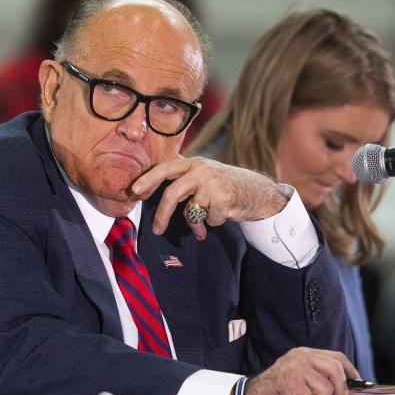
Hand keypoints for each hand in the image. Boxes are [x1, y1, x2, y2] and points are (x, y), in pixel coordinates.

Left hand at [131, 156, 287, 240]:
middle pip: (173, 193)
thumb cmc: (226, 185)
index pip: (166, 167)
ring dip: (195, 225)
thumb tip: (151, 184)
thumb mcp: (204, 173)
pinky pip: (208, 220)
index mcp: (194, 163)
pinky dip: (212, 224)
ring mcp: (213, 184)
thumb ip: (183, 177)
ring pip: (191, 212)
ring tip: (201, 230)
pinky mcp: (224, 199)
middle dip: (162, 214)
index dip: (149, 178)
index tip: (135, 190)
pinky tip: (223, 216)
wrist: (259, 192)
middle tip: (157, 230)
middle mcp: (202, 170)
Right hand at [237, 347, 359, 394]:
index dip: (350, 371)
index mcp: (304, 354)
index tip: (357, 384)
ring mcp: (297, 366)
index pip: (336, 357)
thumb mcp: (301, 382)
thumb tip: (349, 391)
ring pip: (329, 385)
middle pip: (336, 367)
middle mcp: (301, 356)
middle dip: (343, 388)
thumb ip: (320, 380)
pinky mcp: (294, 380)